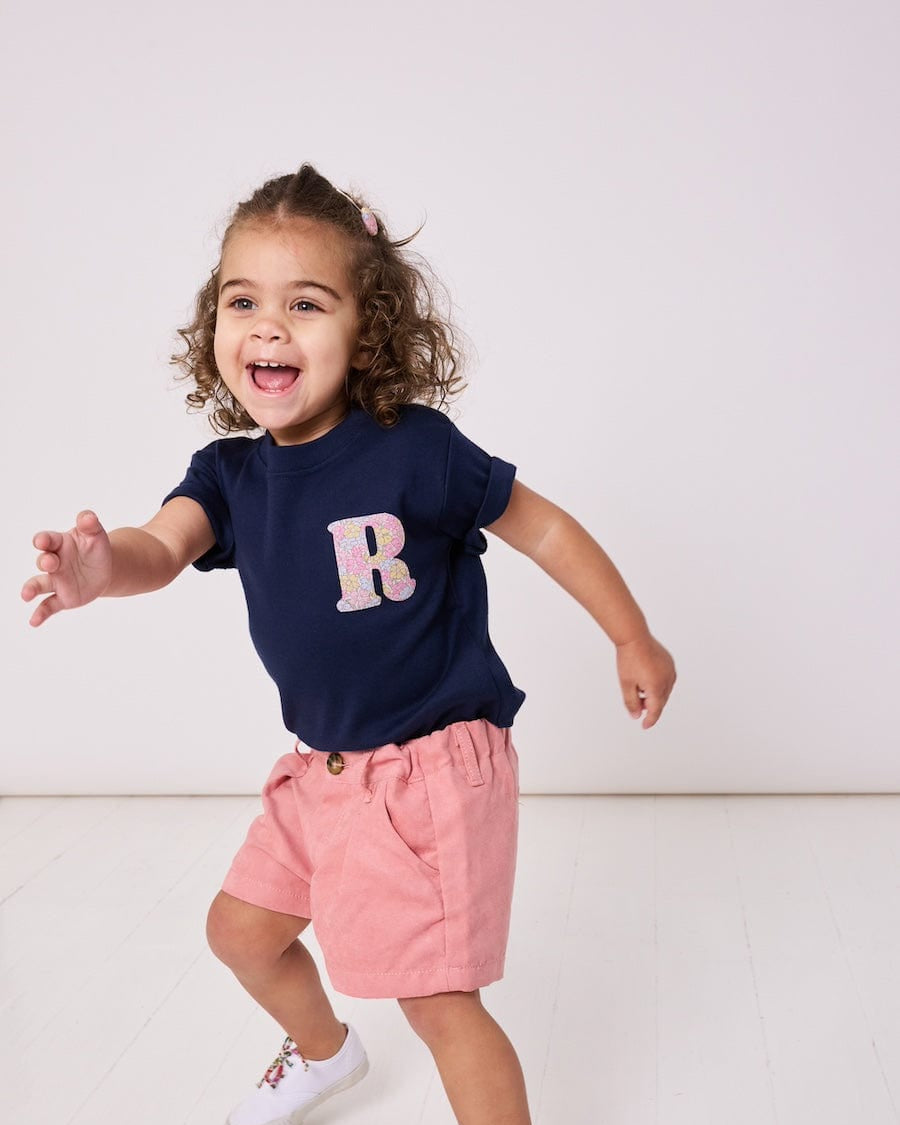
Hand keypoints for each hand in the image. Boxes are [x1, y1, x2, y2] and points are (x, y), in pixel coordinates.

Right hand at [21, 510, 112, 626]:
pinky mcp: (63, 597)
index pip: (48, 540)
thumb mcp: (96, 534)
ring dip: (31, 588)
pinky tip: (33, 622)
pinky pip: (48, 606)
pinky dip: (40, 613)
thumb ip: (90, 524)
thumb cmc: (95, 547)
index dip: (44, 540)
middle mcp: (54, 562)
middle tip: (50, 562)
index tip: (43, 542)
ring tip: (26, 595)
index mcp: (60, 544)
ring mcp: (57, 580)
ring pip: (39, 584)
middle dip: (45, 561)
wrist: (104, 568)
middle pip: (43, 560)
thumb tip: (87, 516)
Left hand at [616, 632, 676, 728]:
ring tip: (640, 690)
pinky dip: (659, 685)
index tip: (644, 726)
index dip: (650, 720)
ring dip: (655, 695)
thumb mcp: (626, 684)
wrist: (634, 637)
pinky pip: (667, 680)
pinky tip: (647, 680)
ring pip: (665, 691)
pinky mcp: (670, 664)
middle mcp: (667, 680)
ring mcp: (670, 671)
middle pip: (661, 701)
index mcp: (656, 687)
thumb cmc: (629, 659)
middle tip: (638, 705)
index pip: (655, 710)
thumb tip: (636, 715)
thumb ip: (632, 702)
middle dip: (650, 706)